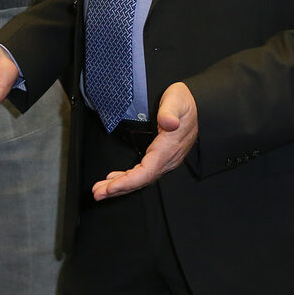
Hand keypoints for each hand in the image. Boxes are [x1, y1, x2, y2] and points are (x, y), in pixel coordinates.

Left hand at [92, 82, 197, 200]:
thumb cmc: (184, 103)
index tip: (111, 187)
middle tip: (98, 193)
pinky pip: (142, 173)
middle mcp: (166, 158)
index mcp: (168, 148)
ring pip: (140, 179)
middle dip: (118, 189)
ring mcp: (163, 160)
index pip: (147, 172)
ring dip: (120, 186)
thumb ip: (170, 112)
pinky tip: (115, 179)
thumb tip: (168, 122)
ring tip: (101, 190)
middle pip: (140, 180)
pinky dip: (127, 179)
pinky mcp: (159, 157)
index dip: (128, 182)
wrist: (195, 104)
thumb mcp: (177, 101)